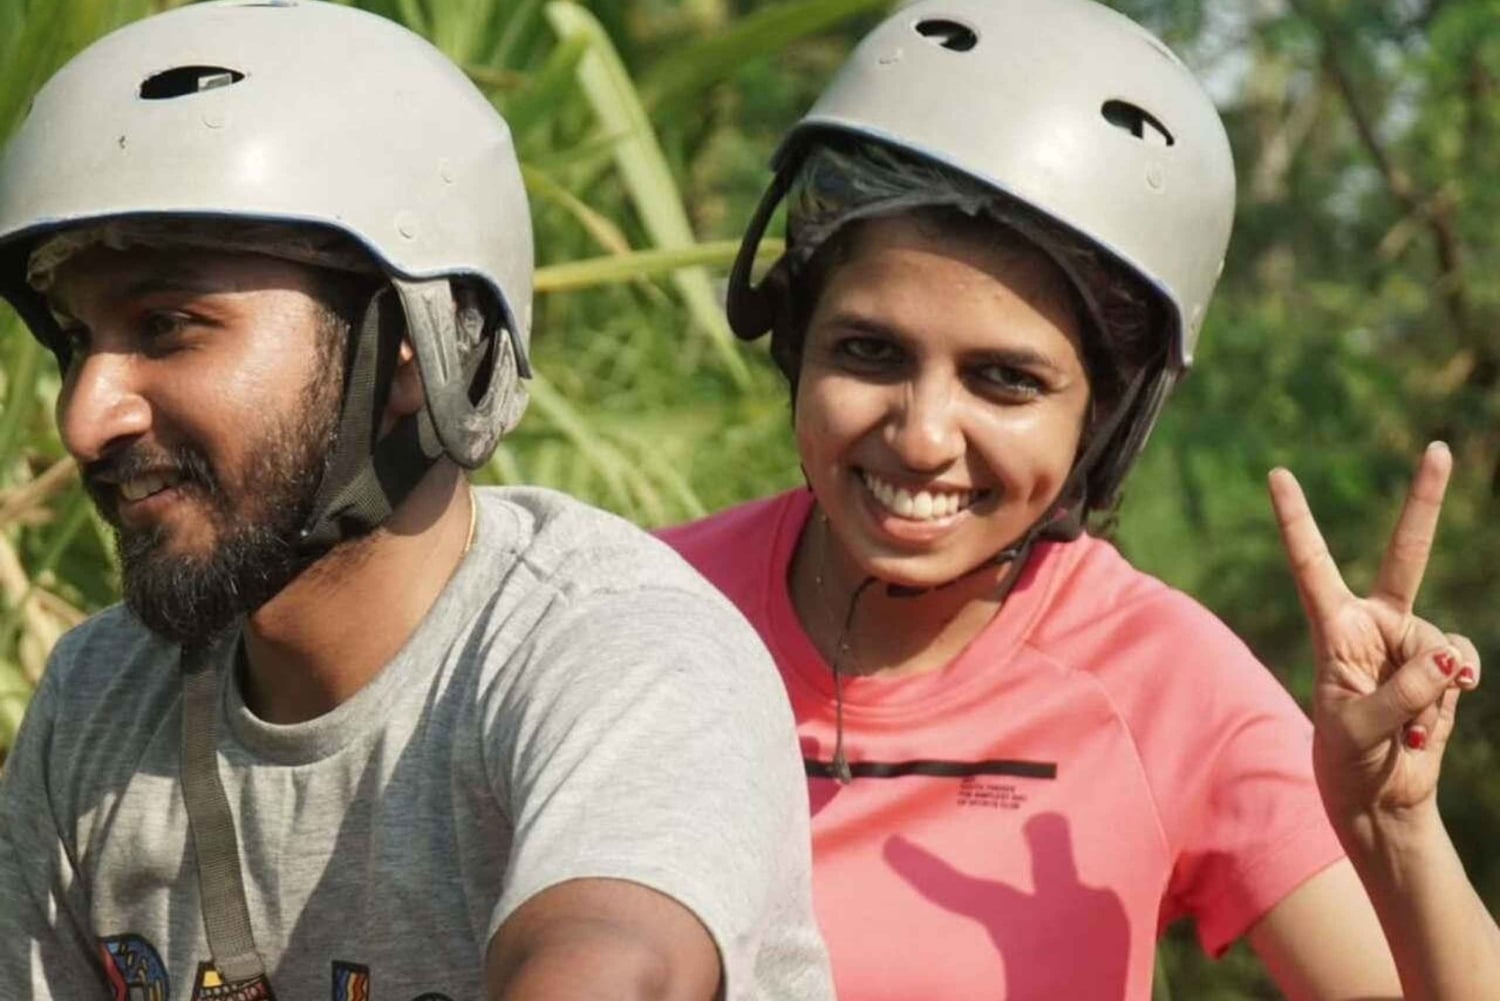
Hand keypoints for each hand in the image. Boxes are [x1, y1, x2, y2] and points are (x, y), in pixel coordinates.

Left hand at [1267, 443, 1480, 830]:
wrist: (1380, 798)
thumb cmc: (1348, 760)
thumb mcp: (1358, 730)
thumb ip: (1403, 693)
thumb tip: (1449, 659)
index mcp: (1332, 627)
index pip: (1311, 562)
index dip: (1296, 518)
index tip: (1277, 474)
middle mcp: (1372, 625)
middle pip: (1405, 555)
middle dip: (1426, 502)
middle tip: (1441, 448)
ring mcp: (1410, 644)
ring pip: (1441, 643)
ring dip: (1432, 691)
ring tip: (1406, 728)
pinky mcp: (1441, 668)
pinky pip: (1461, 664)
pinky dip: (1455, 694)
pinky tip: (1431, 727)